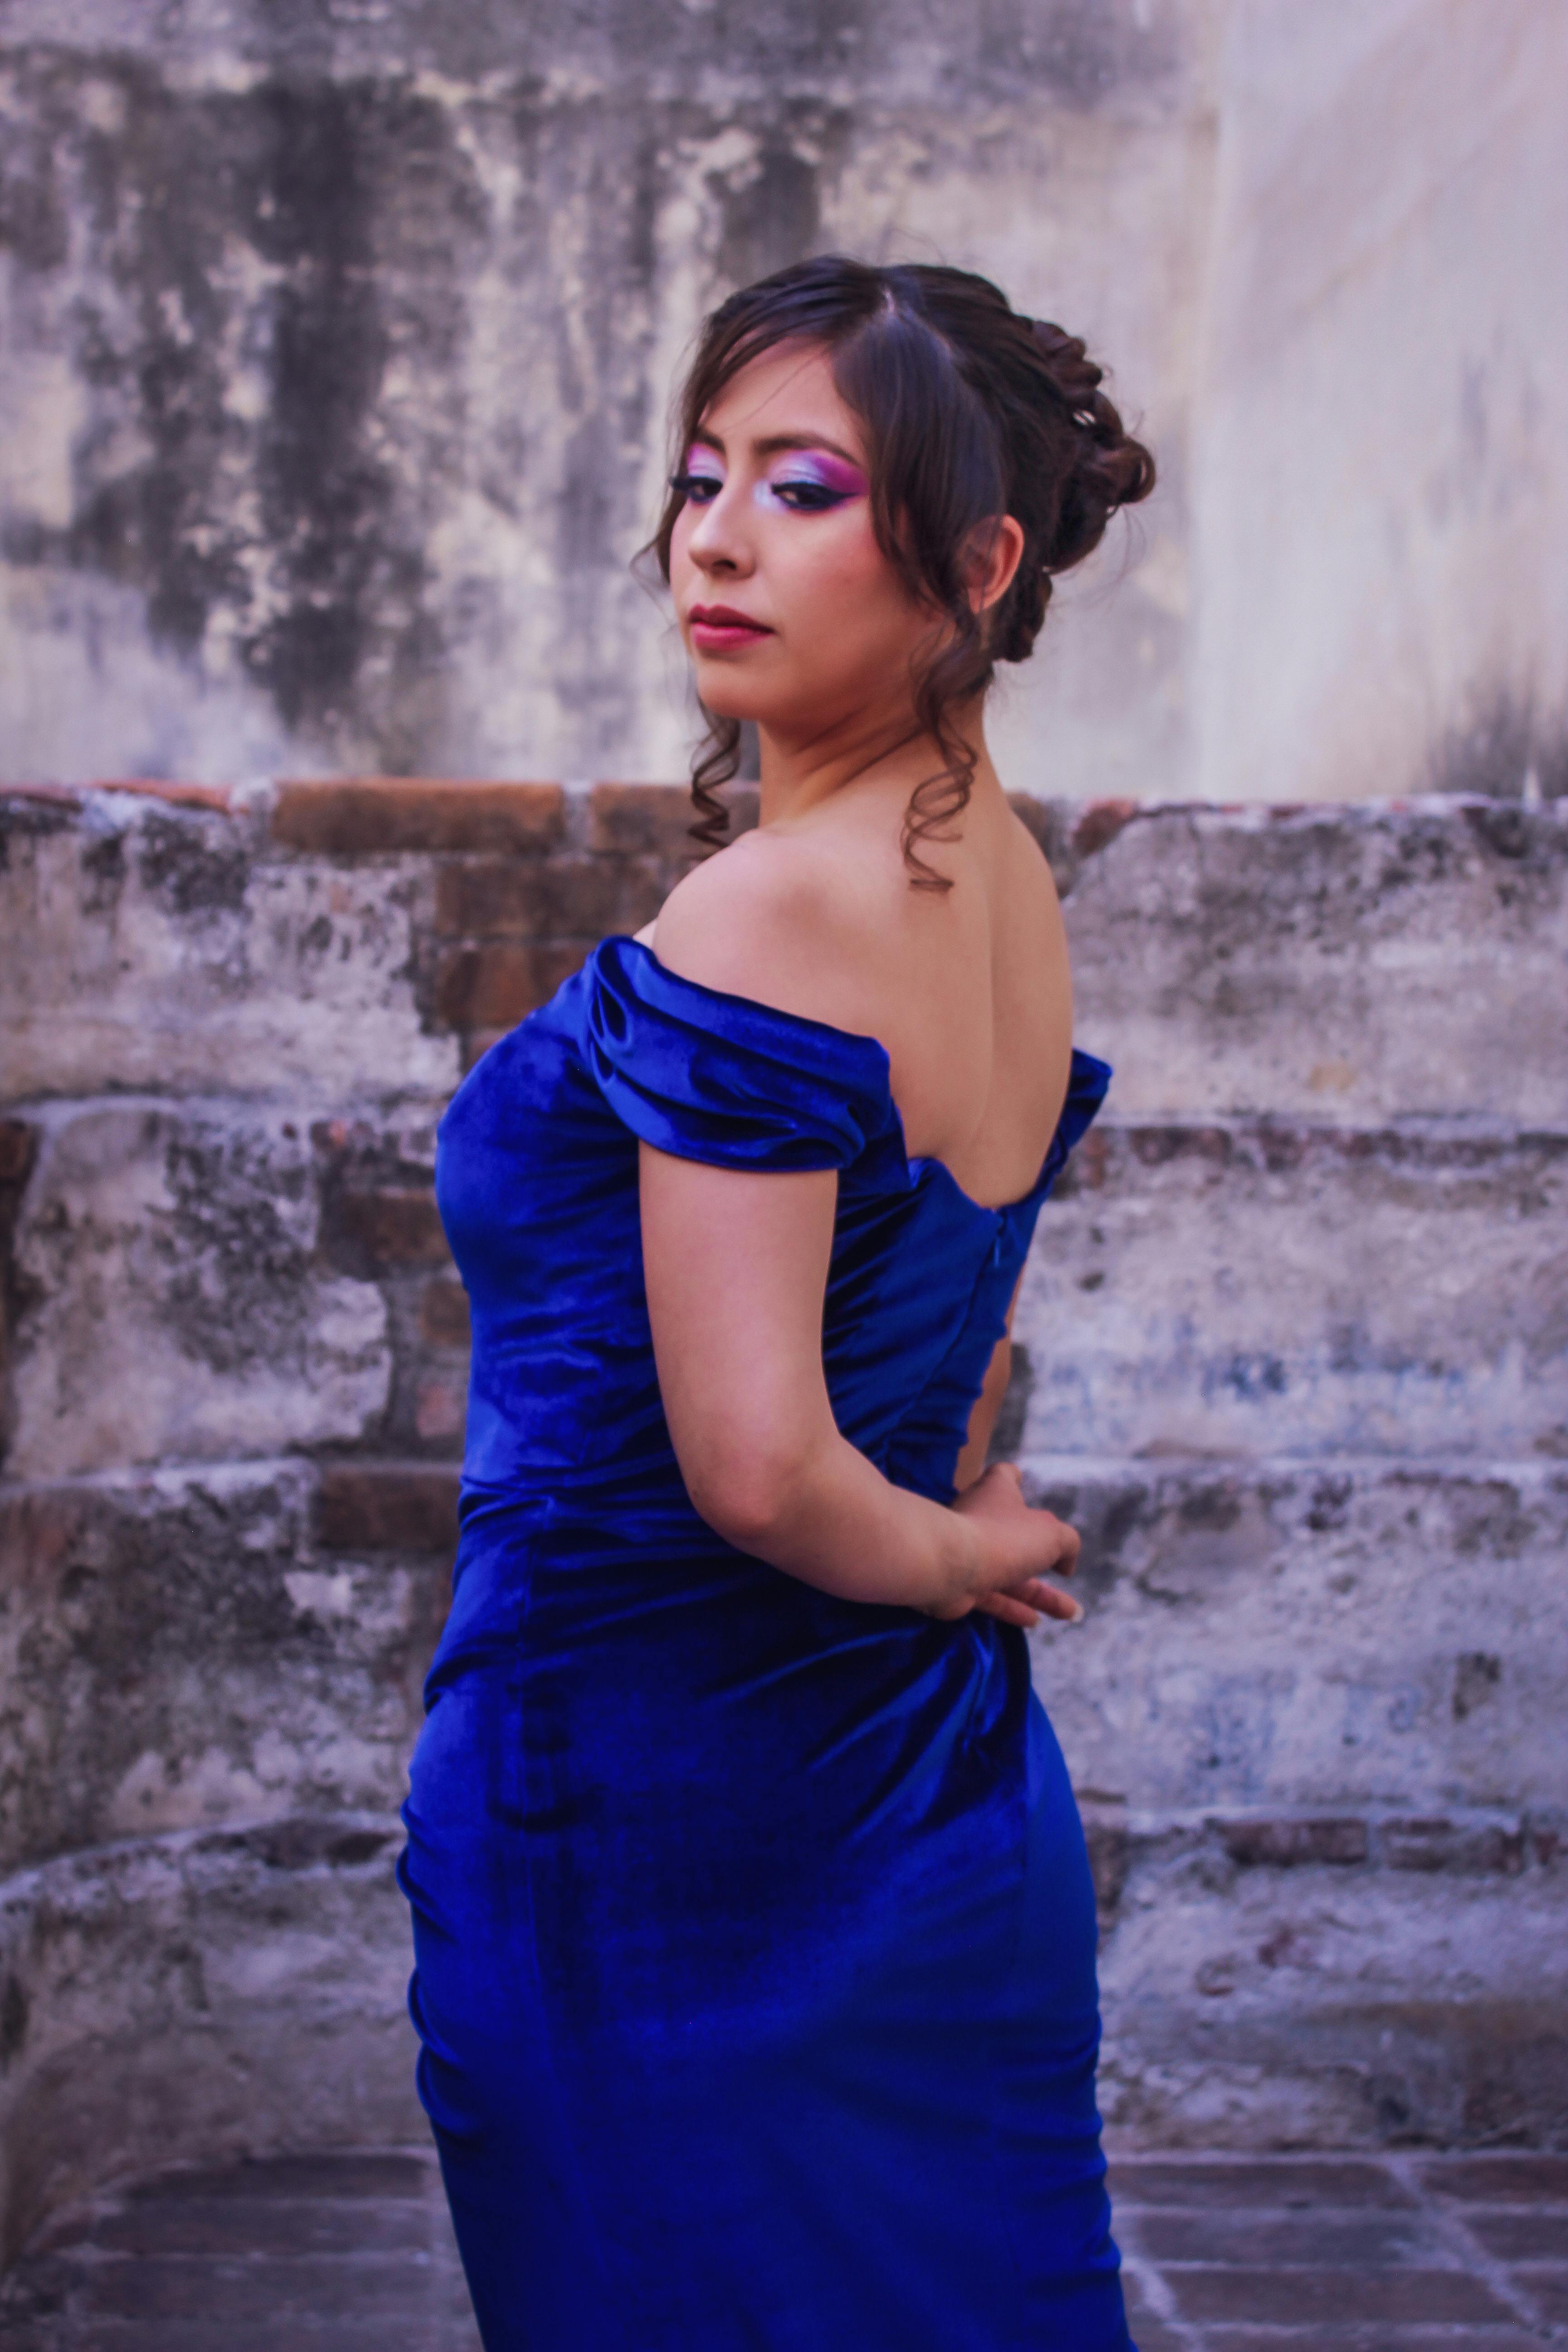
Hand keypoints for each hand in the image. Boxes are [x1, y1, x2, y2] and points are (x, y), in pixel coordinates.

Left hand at [939, 1461, 1082, 1629]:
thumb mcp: (1052, 1536)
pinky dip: (1012, 1608)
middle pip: (1013, 1535)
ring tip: (1070, 1613)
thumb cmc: (1004, 1537)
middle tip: (1066, 1574)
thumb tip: (1065, 1562)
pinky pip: (990, 1595)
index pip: (1002, 1477)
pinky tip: (1033, 1621)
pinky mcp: (958, 1583)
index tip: (1023, 1483)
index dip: (1014, 1479)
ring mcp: (966, 1552)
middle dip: (1044, 1558)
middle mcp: (979, 1519)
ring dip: (1038, 1594)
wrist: (948, 1566)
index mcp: (996, 1493)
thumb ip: (1067, 1544)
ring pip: (1007, 1573)